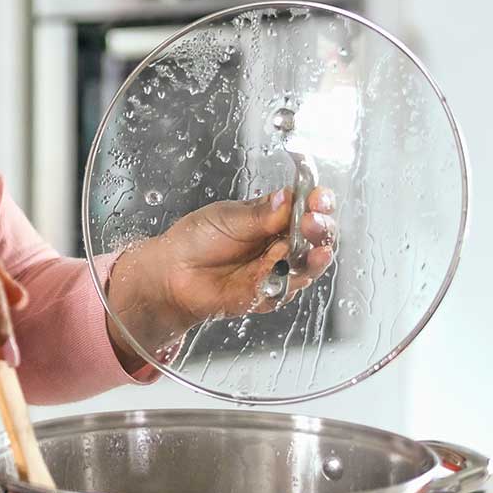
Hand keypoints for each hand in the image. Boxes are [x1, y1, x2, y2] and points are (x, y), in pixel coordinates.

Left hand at [106, 186, 336, 354]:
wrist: (172, 273)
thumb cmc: (197, 240)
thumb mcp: (227, 218)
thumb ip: (260, 214)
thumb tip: (287, 197)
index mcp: (275, 216)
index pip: (307, 206)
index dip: (318, 202)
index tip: (317, 199)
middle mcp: (283, 242)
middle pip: (316, 237)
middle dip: (320, 229)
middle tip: (312, 222)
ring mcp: (278, 270)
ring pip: (309, 266)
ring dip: (313, 257)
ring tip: (313, 250)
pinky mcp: (270, 294)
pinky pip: (286, 289)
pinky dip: (285, 279)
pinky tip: (280, 268)